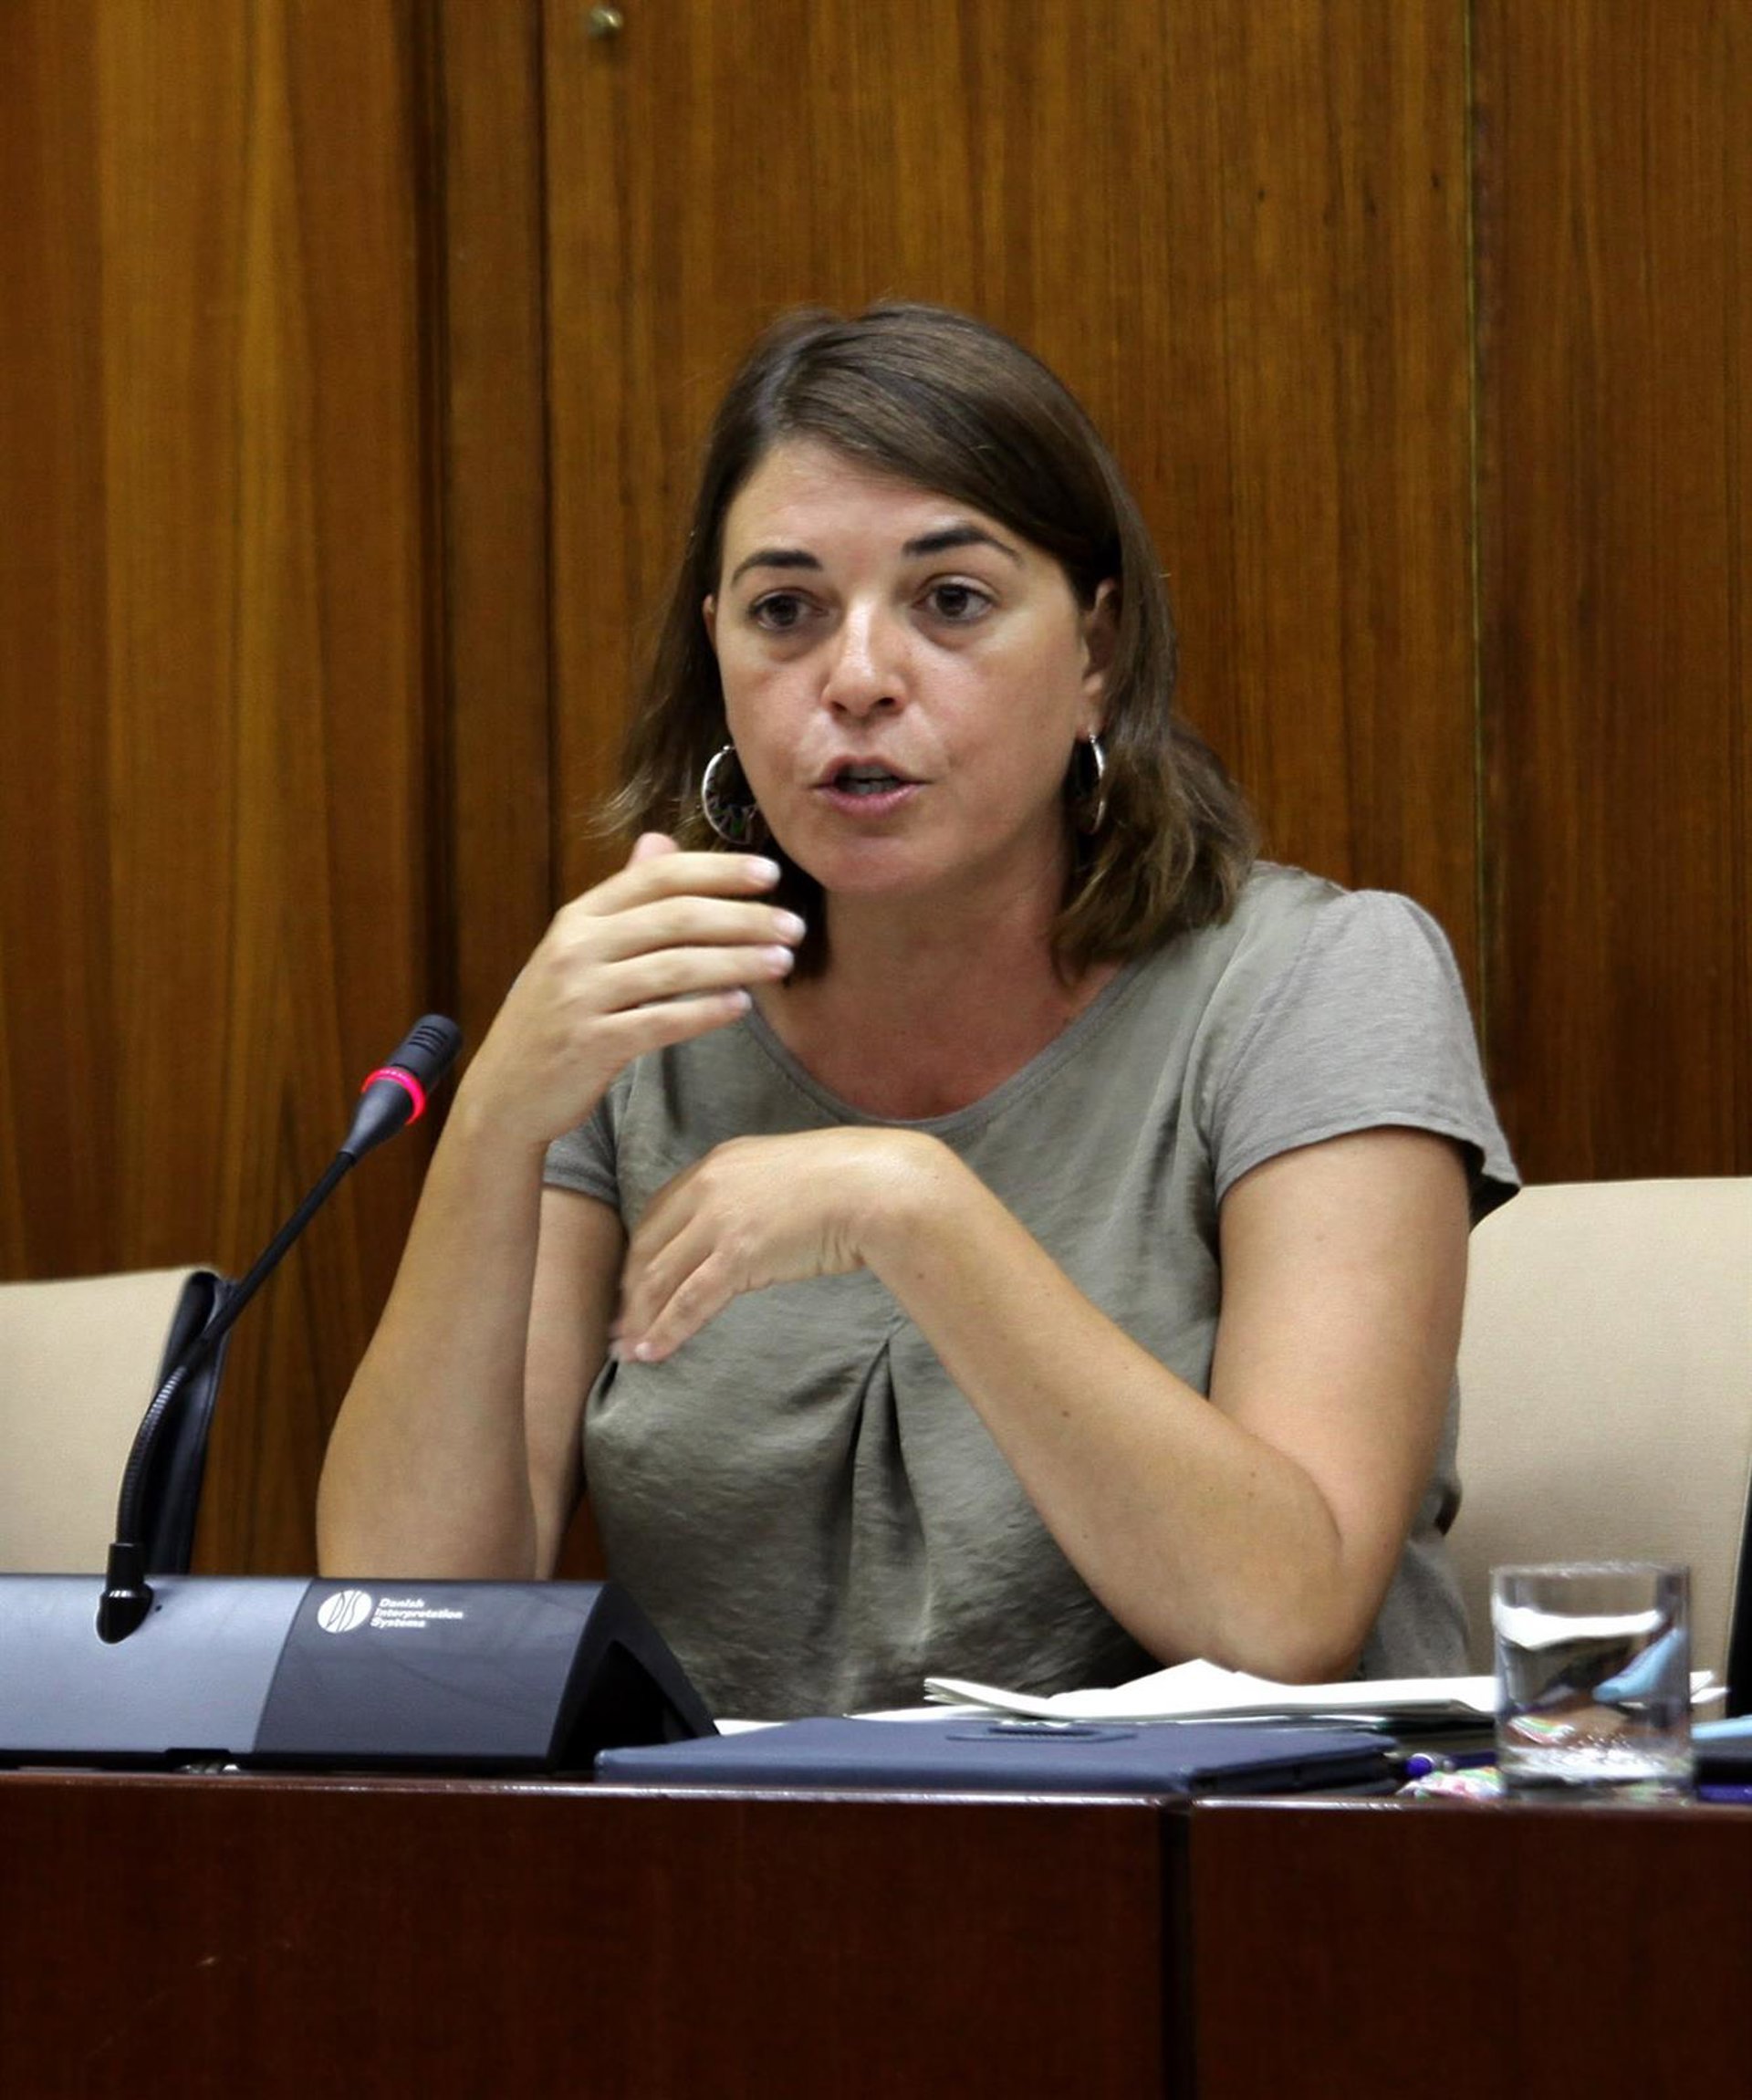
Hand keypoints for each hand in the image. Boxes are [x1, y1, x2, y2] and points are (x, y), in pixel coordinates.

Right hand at [458, 833, 805, 1147]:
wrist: (506, 1092)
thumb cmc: (557, 1016)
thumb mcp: (580, 949)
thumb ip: (623, 899)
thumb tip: (659, 840)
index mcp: (579, 917)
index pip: (658, 877)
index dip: (718, 871)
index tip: (769, 874)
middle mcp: (576, 948)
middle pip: (676, 918)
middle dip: (743, 918)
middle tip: (793, 924)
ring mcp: (580, 996)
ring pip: (675, 968)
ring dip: (737, 962)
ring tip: (782, 961)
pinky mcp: (590, 1043)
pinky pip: (660, 1021)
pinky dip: (706, 1012)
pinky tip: (742, 1006)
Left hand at [613, 1128, 940, 1360]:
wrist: (878, 1186)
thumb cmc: (851, 1182)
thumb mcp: (786, 1175)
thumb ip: (756, 1196)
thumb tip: (753, 1228)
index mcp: (718, 1163)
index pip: (659, 1214)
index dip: (639, 1255)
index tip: (631, 1285)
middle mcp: (708, 1187)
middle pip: (649, 1247)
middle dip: (630, 1292)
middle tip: (618, 1327)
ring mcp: (720, 1220)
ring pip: (662, 1277)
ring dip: (640, 1318)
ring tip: (628, 1350)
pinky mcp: (738, 1254)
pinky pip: (689, 1300)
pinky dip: (665, 1330)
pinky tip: (651, 1353)